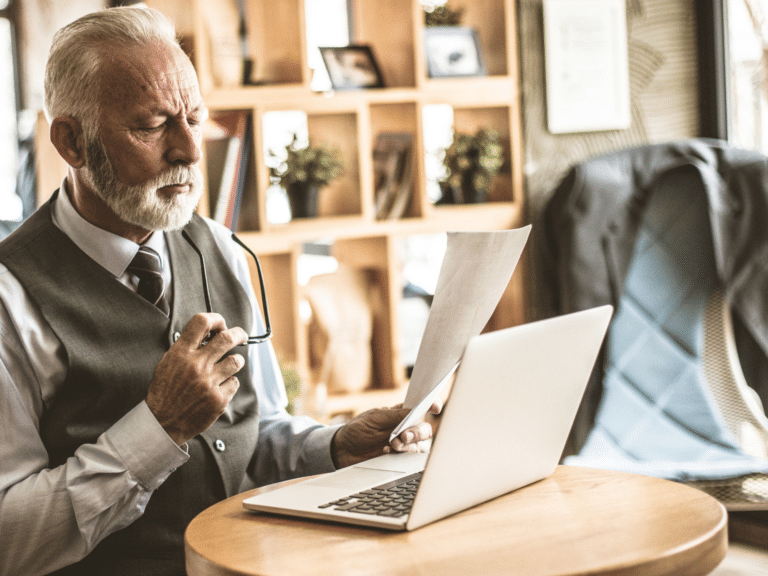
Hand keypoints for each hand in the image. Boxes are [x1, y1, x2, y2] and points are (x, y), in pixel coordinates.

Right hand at [146, 313, 247, 444]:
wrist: (162, 423)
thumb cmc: (165, 393)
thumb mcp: (168, 363)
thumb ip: (187, 348)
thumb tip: (209, 334)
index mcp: (180, 354)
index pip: (202, 322)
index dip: (216, 319)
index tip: (221, 324)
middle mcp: (196, 365)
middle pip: (227, 338)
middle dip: (239, 334)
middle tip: (241, 336)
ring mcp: (209, 383)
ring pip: (236, 361)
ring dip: (235, 361)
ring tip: (228, 365)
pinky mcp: (218, 399)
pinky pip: (234, 382)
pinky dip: (229, 383)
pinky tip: (219, 387)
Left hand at [331, 400, 441, 468]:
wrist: (343, 451)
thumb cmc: (357, 430)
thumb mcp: (373, 419)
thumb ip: (394, 415)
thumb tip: (414, 410)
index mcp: (400, 413)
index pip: (420, 407)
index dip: (431, 405)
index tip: (434, 406)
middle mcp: (405, 428)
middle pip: (424, 428)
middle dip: (417, 431)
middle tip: (404, 435)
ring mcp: (403, 444)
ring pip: (420, 444)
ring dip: (409, 445)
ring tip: (392, 445)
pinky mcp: (399, 459)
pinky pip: (410, 458)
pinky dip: (401, 455)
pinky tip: (387, 452)